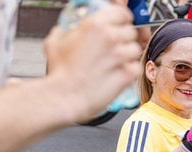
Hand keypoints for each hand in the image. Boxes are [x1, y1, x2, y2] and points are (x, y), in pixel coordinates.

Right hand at [44, 4, 141, 122]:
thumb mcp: (54, 44)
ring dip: (128, 56)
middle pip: (131, 32)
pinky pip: (136, 67)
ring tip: (113, 65)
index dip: (122, 21)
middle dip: (124, 40)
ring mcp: (120, 55)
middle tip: (113, 50)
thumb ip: (62, 32)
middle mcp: (110, 37)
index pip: (123, 14)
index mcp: (95, 24)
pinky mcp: (127, 73)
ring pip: (135, 49)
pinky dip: (130, 72)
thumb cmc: (60, 74)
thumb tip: (62, 31)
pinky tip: (116, 75)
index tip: (120, 27)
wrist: (65, 97)